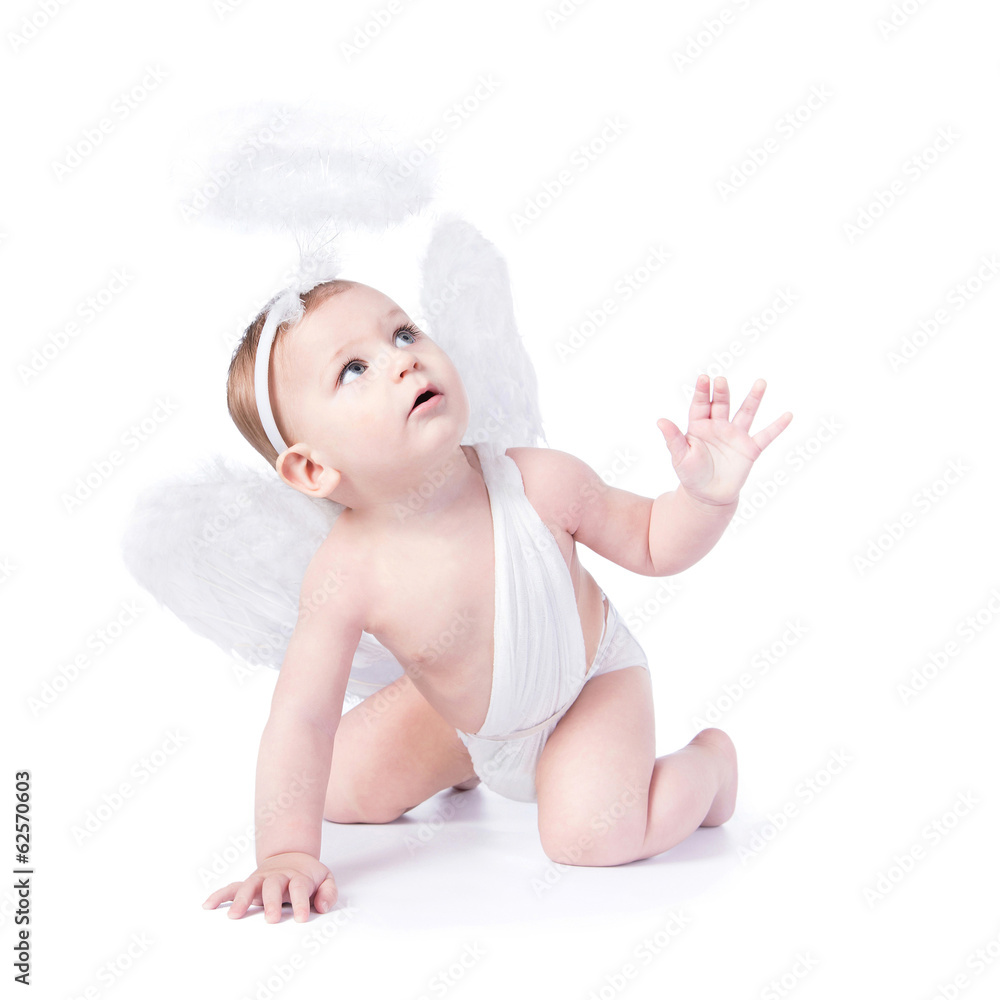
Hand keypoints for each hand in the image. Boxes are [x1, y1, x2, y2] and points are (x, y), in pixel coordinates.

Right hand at [202, 851, 337, 922]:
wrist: (292, 856)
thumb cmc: (308, 875)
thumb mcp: (325, 879)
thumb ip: (328, 892)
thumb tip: (322, 907)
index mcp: (297, 876)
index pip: (299, 887)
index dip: (301, 902)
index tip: (303, 918)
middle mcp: (277, 876)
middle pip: (273, 885)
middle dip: (271, 902)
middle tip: (272, 919)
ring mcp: (261, 879)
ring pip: (250, 885)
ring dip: (242, 899)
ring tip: (234, 916)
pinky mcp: (249, 884)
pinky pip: (232, 887)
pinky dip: (220, 895)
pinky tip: (208, 905)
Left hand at [657, 375, 791, 506]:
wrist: (708, 496)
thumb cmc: (691, 474)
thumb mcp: (680, 457)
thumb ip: (673, 439)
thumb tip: (660, 420)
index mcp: (699, 426)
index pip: (701, 405)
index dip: (702, 392)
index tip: (704, 378)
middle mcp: (719, 426)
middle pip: (722, 404)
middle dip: (722, 393)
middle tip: (721, 381)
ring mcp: (736, 436)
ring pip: (746, 413)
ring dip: (754, 398)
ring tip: (761, 383)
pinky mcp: (750, 449)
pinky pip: (766, 436)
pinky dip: (777, 426)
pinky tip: (788, 415)